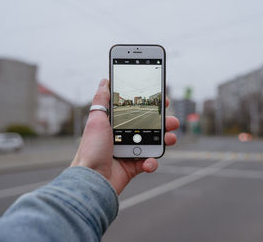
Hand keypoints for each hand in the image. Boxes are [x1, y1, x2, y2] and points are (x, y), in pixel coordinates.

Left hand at [71, 79, 178, 193]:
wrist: (91, 181)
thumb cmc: (90, 151)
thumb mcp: (95, 120)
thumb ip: (102, 100)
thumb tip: (104, 81)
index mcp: (114, 124)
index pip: (135, 110)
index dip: (150, 104)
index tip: (162, 99)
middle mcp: (122, 136)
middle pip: (148, 126)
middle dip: (163, 122)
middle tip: (172, 121)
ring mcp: (129, 151)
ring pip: (152, 142)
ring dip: (164, 140)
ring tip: (170, 139)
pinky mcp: (133, 167)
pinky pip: (148, 162)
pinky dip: (152, 162)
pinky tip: (147, 162)